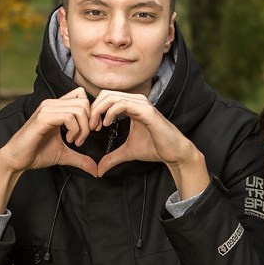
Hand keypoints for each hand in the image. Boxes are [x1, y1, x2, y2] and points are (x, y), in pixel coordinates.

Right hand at [0, 88, 98, 213]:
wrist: (16, 159)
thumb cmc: (36, 153)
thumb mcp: (64, 154)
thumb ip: (80, 158)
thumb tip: (96, 170)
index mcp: (56, 107)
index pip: (81, 95)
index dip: (91, 112)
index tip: (90, 130)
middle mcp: (51, 104)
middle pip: (84, 102)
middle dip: (89, 122)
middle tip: (83, 138)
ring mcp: (46, 110)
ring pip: (79, 109)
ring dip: (82, 128)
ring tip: (75, 141)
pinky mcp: (42, 119)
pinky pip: (68, 117)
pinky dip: (75, 130)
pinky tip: (69, 140)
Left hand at [90, 91, 207, 196]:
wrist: (173, 152)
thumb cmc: (154, 147)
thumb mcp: (127, 152)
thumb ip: (112, 157)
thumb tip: (98, 170)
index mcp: (131, 105)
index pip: (107, 98)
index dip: (95, 110)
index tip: (90, 127)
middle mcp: (136, 101)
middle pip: (106, 94)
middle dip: (94, 109)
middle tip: (90, 126)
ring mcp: (142, 104)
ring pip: (112, 97)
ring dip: (99, 111)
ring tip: (95, 126)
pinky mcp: (146, 111)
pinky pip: (123, 104)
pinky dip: (110, 112)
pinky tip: (106, 124)